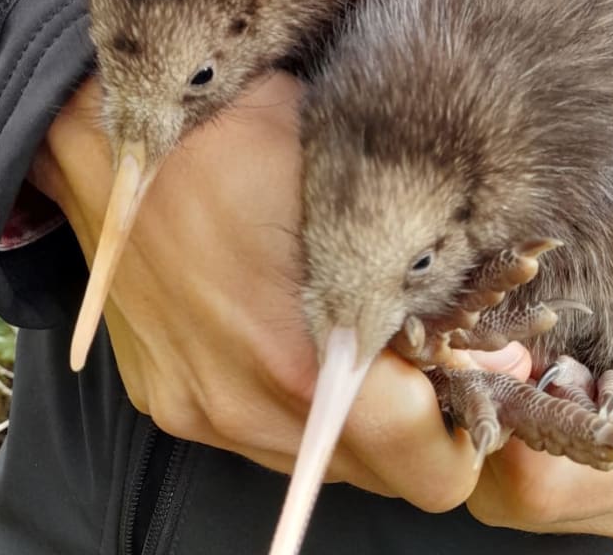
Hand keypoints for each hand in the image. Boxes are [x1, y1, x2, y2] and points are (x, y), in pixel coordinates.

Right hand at [29, 73, 530, 511]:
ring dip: (358, 425)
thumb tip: (500, 353)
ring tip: (360, 350)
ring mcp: (201, 410)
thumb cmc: (243, 140)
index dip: (467, 431)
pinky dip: (299, 411)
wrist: (113, 137)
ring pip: (321, 465)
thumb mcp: (360, 190)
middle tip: (427, 363)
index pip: (426, 466)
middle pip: (379, 476)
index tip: (474, 380)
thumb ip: (435, 292)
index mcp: (303, 359)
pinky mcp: (170, 402)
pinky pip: (263, 438)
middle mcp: (247, 407)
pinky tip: (296, 344)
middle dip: (418, 430)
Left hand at [465, 291, 612, 552]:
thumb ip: (612, 350)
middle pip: (515, 501)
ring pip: (523, 505)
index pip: (542, 481)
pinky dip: (531, 451)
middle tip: (491, 362)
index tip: (494, 359)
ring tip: (517, 375)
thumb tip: (516, 352)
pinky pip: (555, 500)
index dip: (499, 418)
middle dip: (486, 426)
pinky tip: (544, 401)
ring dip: (501, 439)